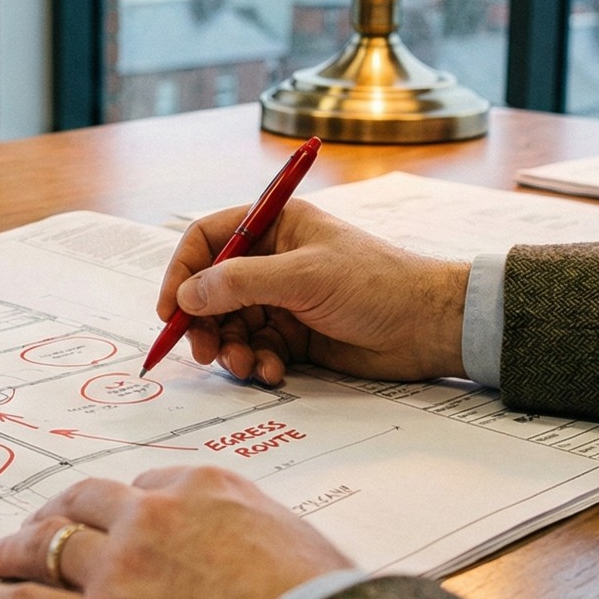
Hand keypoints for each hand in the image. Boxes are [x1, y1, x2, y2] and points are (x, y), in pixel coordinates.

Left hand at [0, 467, 352, 598]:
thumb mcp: (300, 544)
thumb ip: (261, 535)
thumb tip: (262, 552)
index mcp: (206, 488)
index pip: (151, 486)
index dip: (127, 504)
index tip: (116, 514)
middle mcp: (152, 516)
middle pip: (85, 502)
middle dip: (58, 511)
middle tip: (41, 523)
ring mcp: (117, 568)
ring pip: (45, 546)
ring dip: (14, 549)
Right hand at [159, 200, 469, 385]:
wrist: (429, 327)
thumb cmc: (376, 284)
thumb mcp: (304, 276)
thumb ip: (240, 284)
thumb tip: (187, 295)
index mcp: (275, 225)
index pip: (207, 239)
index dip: (183, 272)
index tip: (170, 310)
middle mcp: (273, 259)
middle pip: (213, 289)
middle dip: (205, 322)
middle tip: (205, 351)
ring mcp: (284, 298)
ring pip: (232, 325)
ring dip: (231, 348)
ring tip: (245, 366)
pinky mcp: (296, 335)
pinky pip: (257, 349)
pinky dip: (257, 363)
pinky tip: (273, 373)